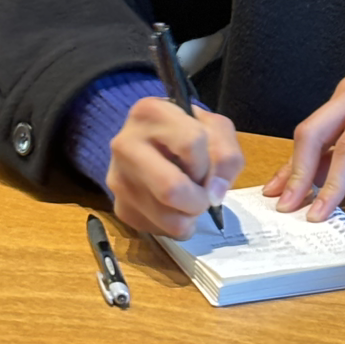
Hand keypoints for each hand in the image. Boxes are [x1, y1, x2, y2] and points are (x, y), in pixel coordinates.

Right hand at [107, 96, 244, 238]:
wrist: (154, 142)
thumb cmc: (188, 131)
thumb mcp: (215, 129)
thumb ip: (227, 155)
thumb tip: (215, 195)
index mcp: (151, 112)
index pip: (191, 143)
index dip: (207, 161)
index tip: (205, 163)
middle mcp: (125, 144)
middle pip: (171, 189)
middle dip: (199, 200)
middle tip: (203, 195)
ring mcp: (118, 178)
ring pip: (167, 218)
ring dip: (189, 216)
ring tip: (189, 200)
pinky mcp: (119, 207)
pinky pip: (157, 230)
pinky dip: (175, 225)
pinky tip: (173, 205)